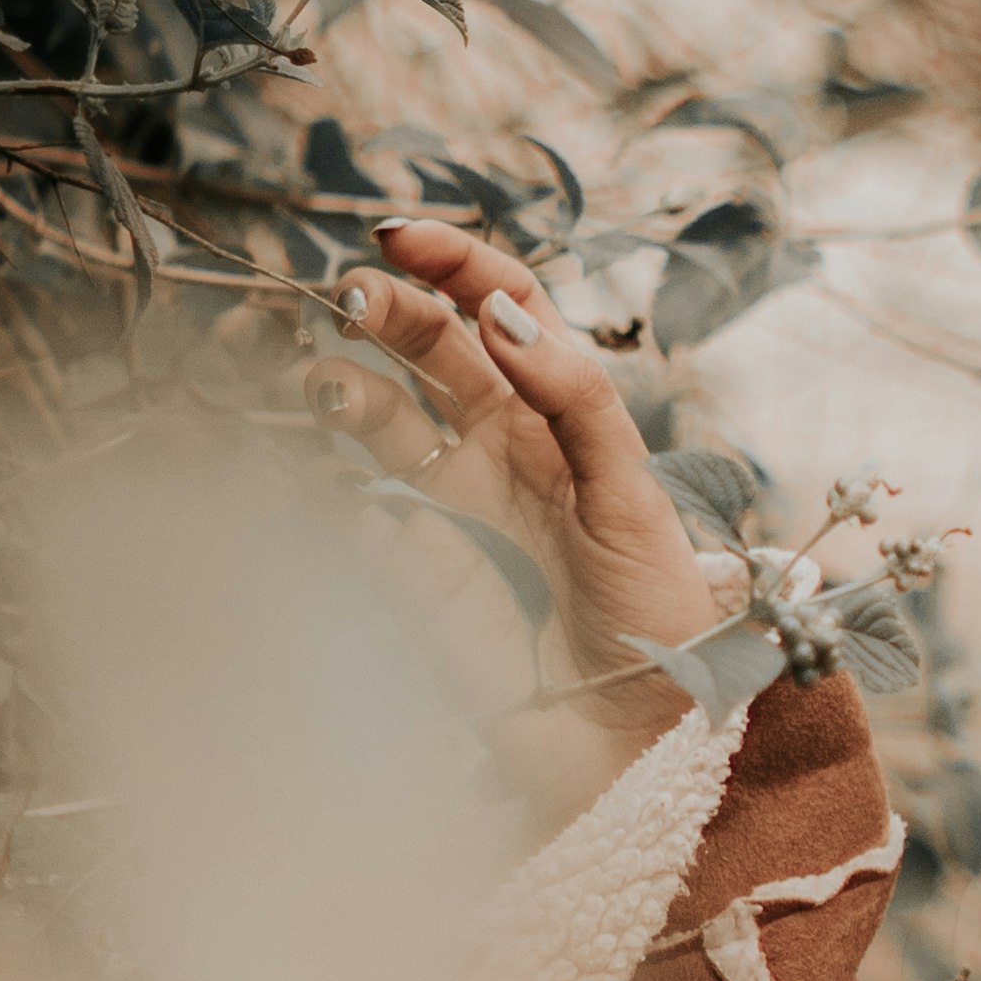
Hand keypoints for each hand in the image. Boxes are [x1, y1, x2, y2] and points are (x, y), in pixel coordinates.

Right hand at [320, 218, 729, 742]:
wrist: (636, 743)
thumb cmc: (656, 615)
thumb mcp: (632, 493)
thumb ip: (574, 400)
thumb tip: (500, 318)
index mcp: (563, 416)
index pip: (503, 307)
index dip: (455, 263)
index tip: (399, 237)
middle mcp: (501, 449)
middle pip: (431, 349)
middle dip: (390, 312)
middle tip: (355, 301)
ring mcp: (449, 509)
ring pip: (379, 418)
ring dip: (347, 389)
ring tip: (330, 390)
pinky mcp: (409, 575)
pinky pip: (351, 512)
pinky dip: (324, 486)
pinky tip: (324, 479)